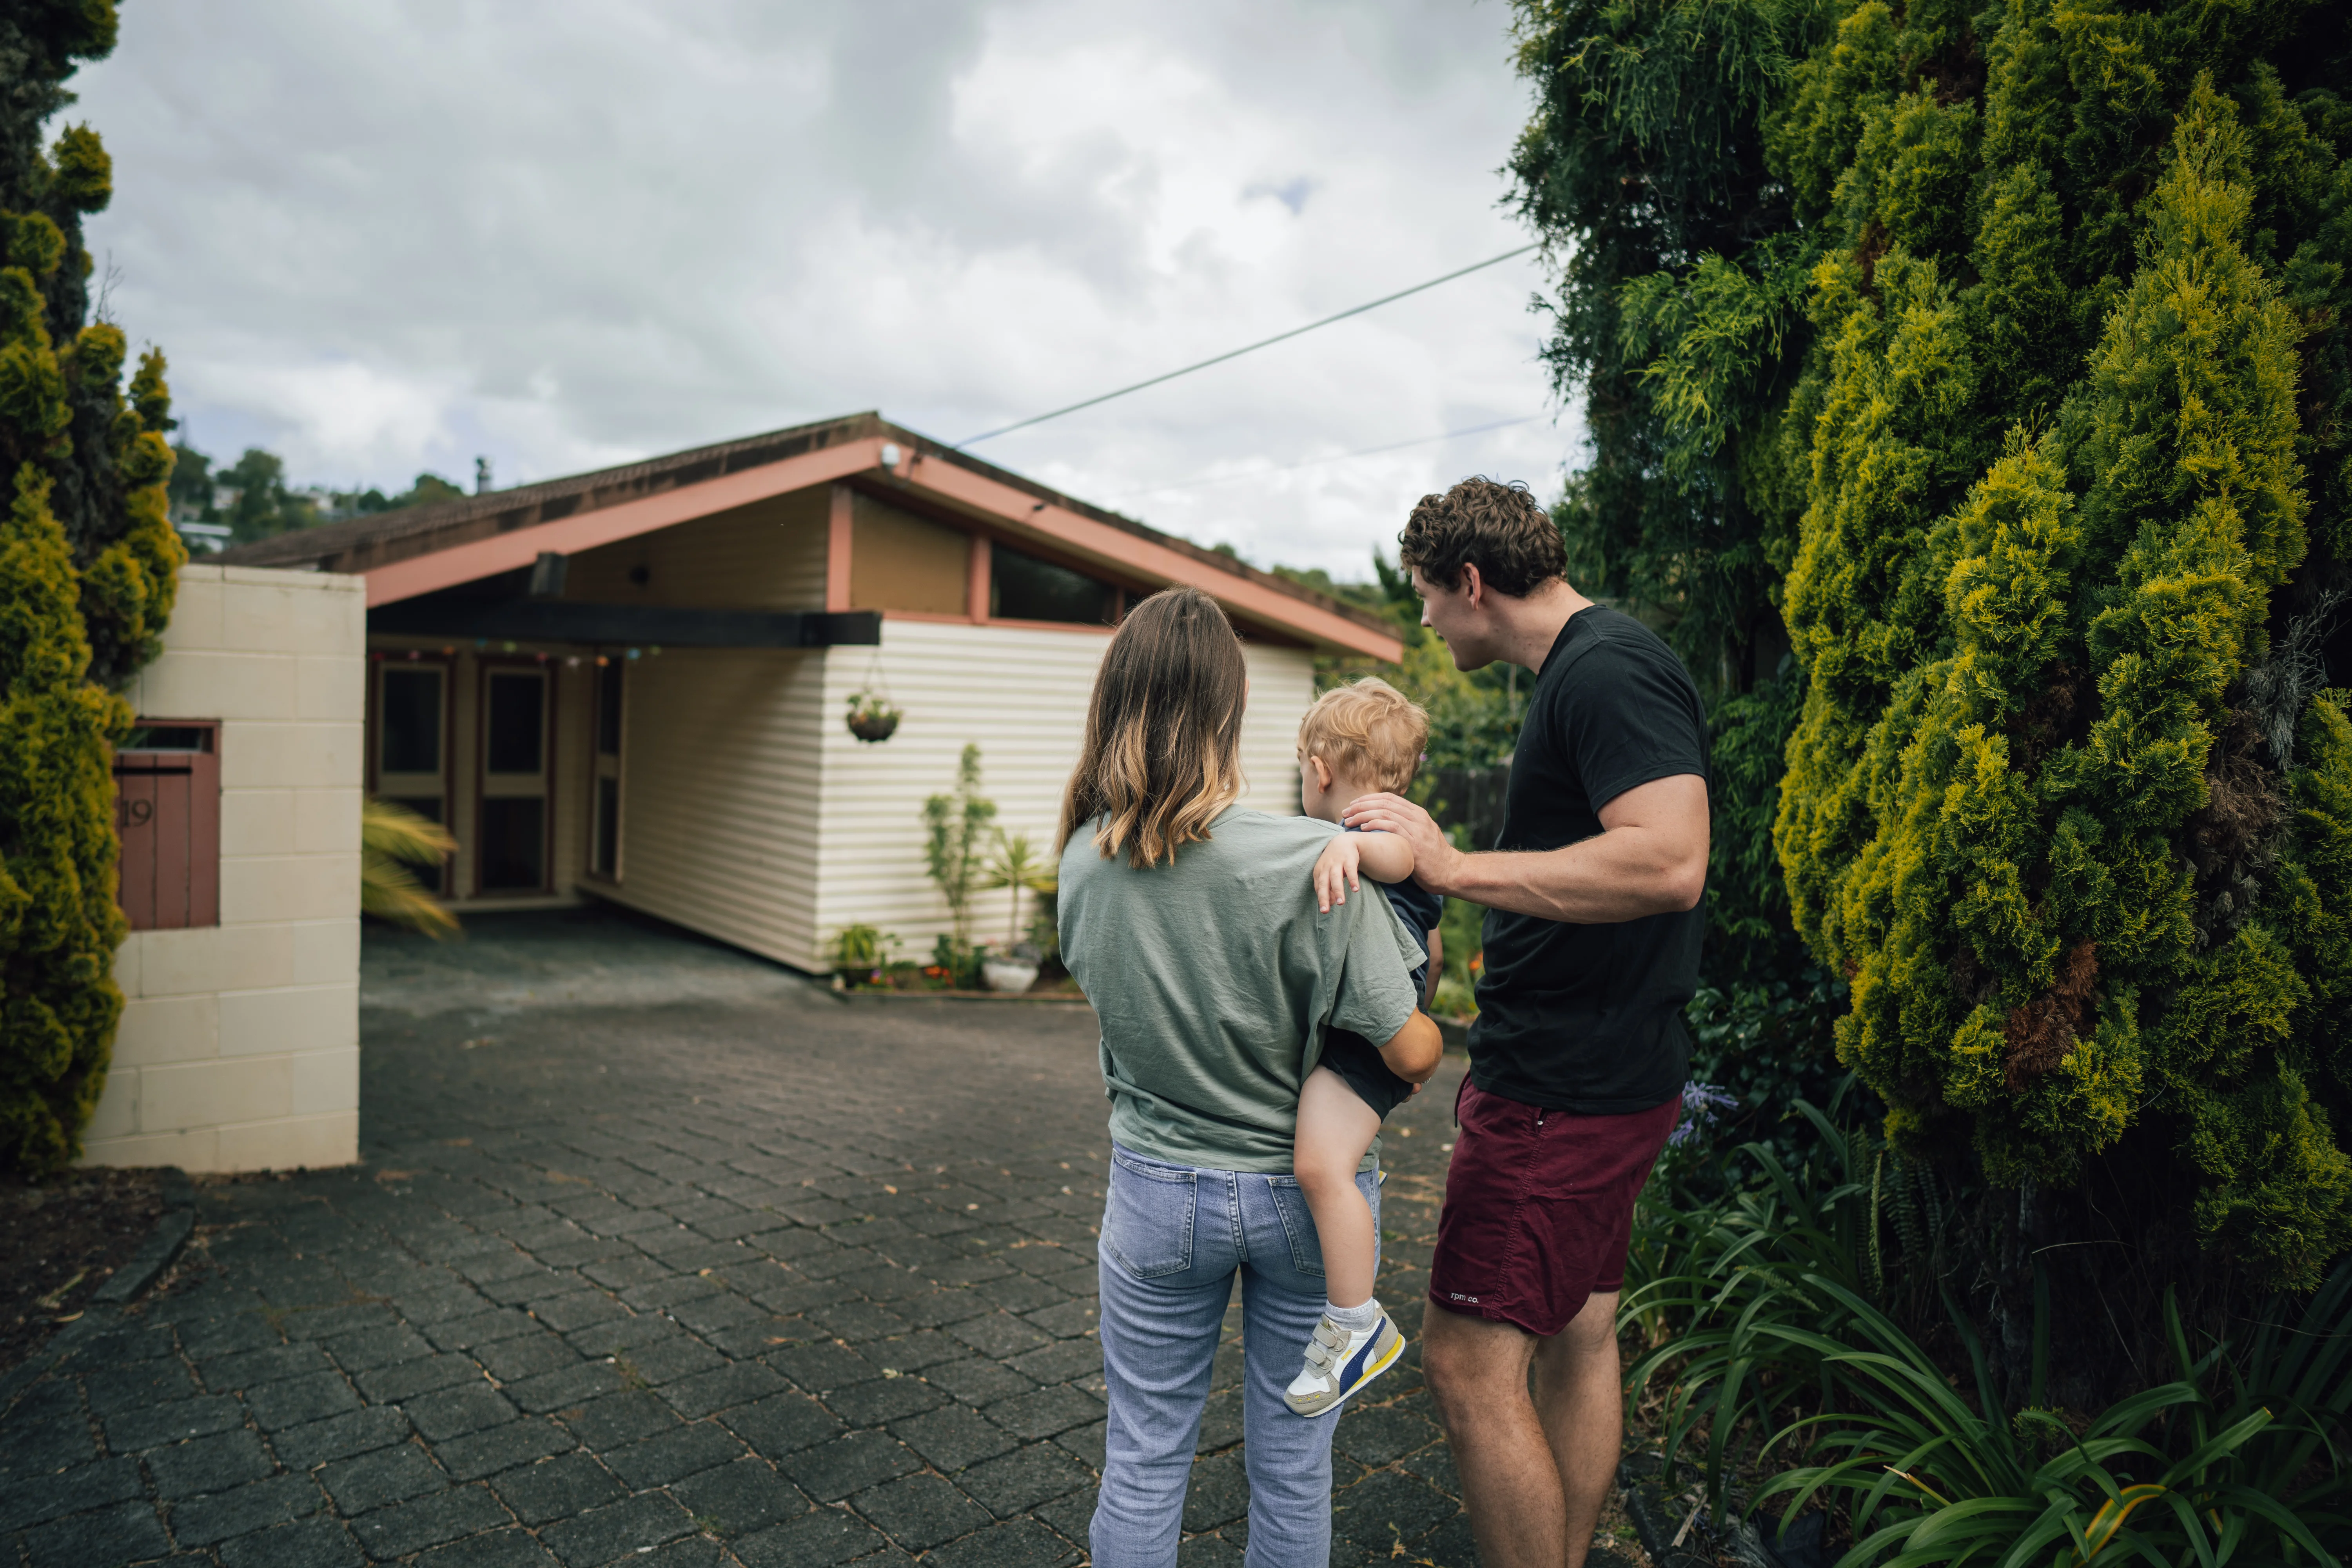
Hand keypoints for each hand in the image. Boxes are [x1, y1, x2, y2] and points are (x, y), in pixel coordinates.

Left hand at [1312, 834, 1363, 913]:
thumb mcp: (1328, 874)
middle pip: (1324, 883)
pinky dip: (1352, 880)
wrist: (1343, 842)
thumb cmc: (1334, 862)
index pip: (1319, 887)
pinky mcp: (1348, 859)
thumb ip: (1329, 888)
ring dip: (1338, 890)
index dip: (1322, 898)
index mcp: (1319, 872)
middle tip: (1325, 911)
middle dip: (1324, 897)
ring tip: (1341, 903)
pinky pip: (1350, 870)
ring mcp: (1337, 862)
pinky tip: (1355, 889)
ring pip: (1336, 878)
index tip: (1325, 909)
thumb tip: (1331, 903)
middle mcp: (1326, 867)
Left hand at [1340, 793, 1458, 892]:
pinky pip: (1392, 827)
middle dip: (1361, 805)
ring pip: (1385, 812)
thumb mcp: (1421, 836)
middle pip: (1384, 802)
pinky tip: (1363, 829)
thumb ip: (1407, 827)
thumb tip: (1384, 825)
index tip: (1353, 804)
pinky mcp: (1415, 843)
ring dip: (1363, 815)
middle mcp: (1418, 817)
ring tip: (1349, 820)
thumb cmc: (1433, 858)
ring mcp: (1417, 829)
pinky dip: (1375, 825)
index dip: (1369, 798)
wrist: (1451, 872)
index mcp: (1418, 813)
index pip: (1389, 797)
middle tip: (1345, 812)